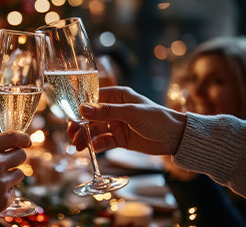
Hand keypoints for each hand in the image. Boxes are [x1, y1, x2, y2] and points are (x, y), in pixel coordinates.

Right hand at [0, 132, 30, 226]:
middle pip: (21, 155)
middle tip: (8, 162)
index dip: (23, 138)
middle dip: (16, 157)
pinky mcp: (2, 199)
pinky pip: (13, 192)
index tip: (27, 141)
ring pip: (19, 174)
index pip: (14, 137)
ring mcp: (0, 182)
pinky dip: (5, 193)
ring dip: (10, 176)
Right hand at [67, 86, 186, 154]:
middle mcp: (114, 110)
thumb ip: (106, 112)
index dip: (80, 108)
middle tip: (71, 135)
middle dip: (80, 126)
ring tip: (78, 146)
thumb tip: (82, 109)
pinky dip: (97, 145)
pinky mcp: (120, 139)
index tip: (70, 118)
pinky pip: (104, 141)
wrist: (176, 137)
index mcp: (117, 96)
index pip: (92, 100)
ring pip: (95, 130)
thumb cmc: (157, 118)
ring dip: (86, 138)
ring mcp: (116, 125)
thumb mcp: (130, 113)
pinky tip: (93, 148)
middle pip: (91, 117)